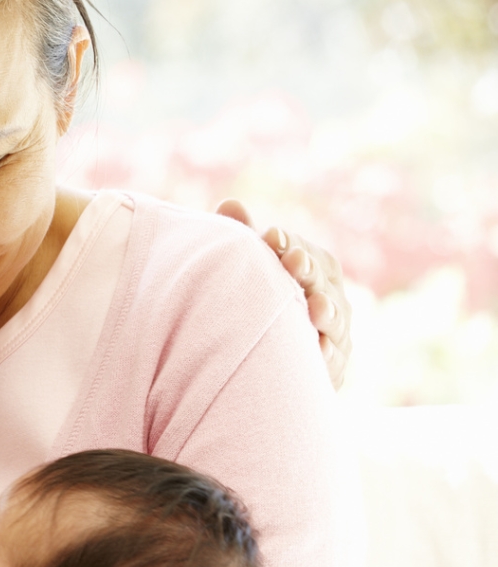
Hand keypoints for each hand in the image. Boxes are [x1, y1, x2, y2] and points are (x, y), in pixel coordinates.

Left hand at [216, 199, 352, 389]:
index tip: (270, 235)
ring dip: (327, 310)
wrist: (261, 362)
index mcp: (309, 271)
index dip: (290, 242)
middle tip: (293, 263)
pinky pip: (337, 358)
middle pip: (324, 280)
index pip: (306, 251)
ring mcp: (334, 330)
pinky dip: (329, 353)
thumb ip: (242, 238)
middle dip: (309, 270)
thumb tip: (230, 203)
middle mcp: (327, 296)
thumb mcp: (247, 271)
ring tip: (315, 307)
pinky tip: (321, 351)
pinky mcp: (334, 363)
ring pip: (337, 317)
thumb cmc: (255, 304)